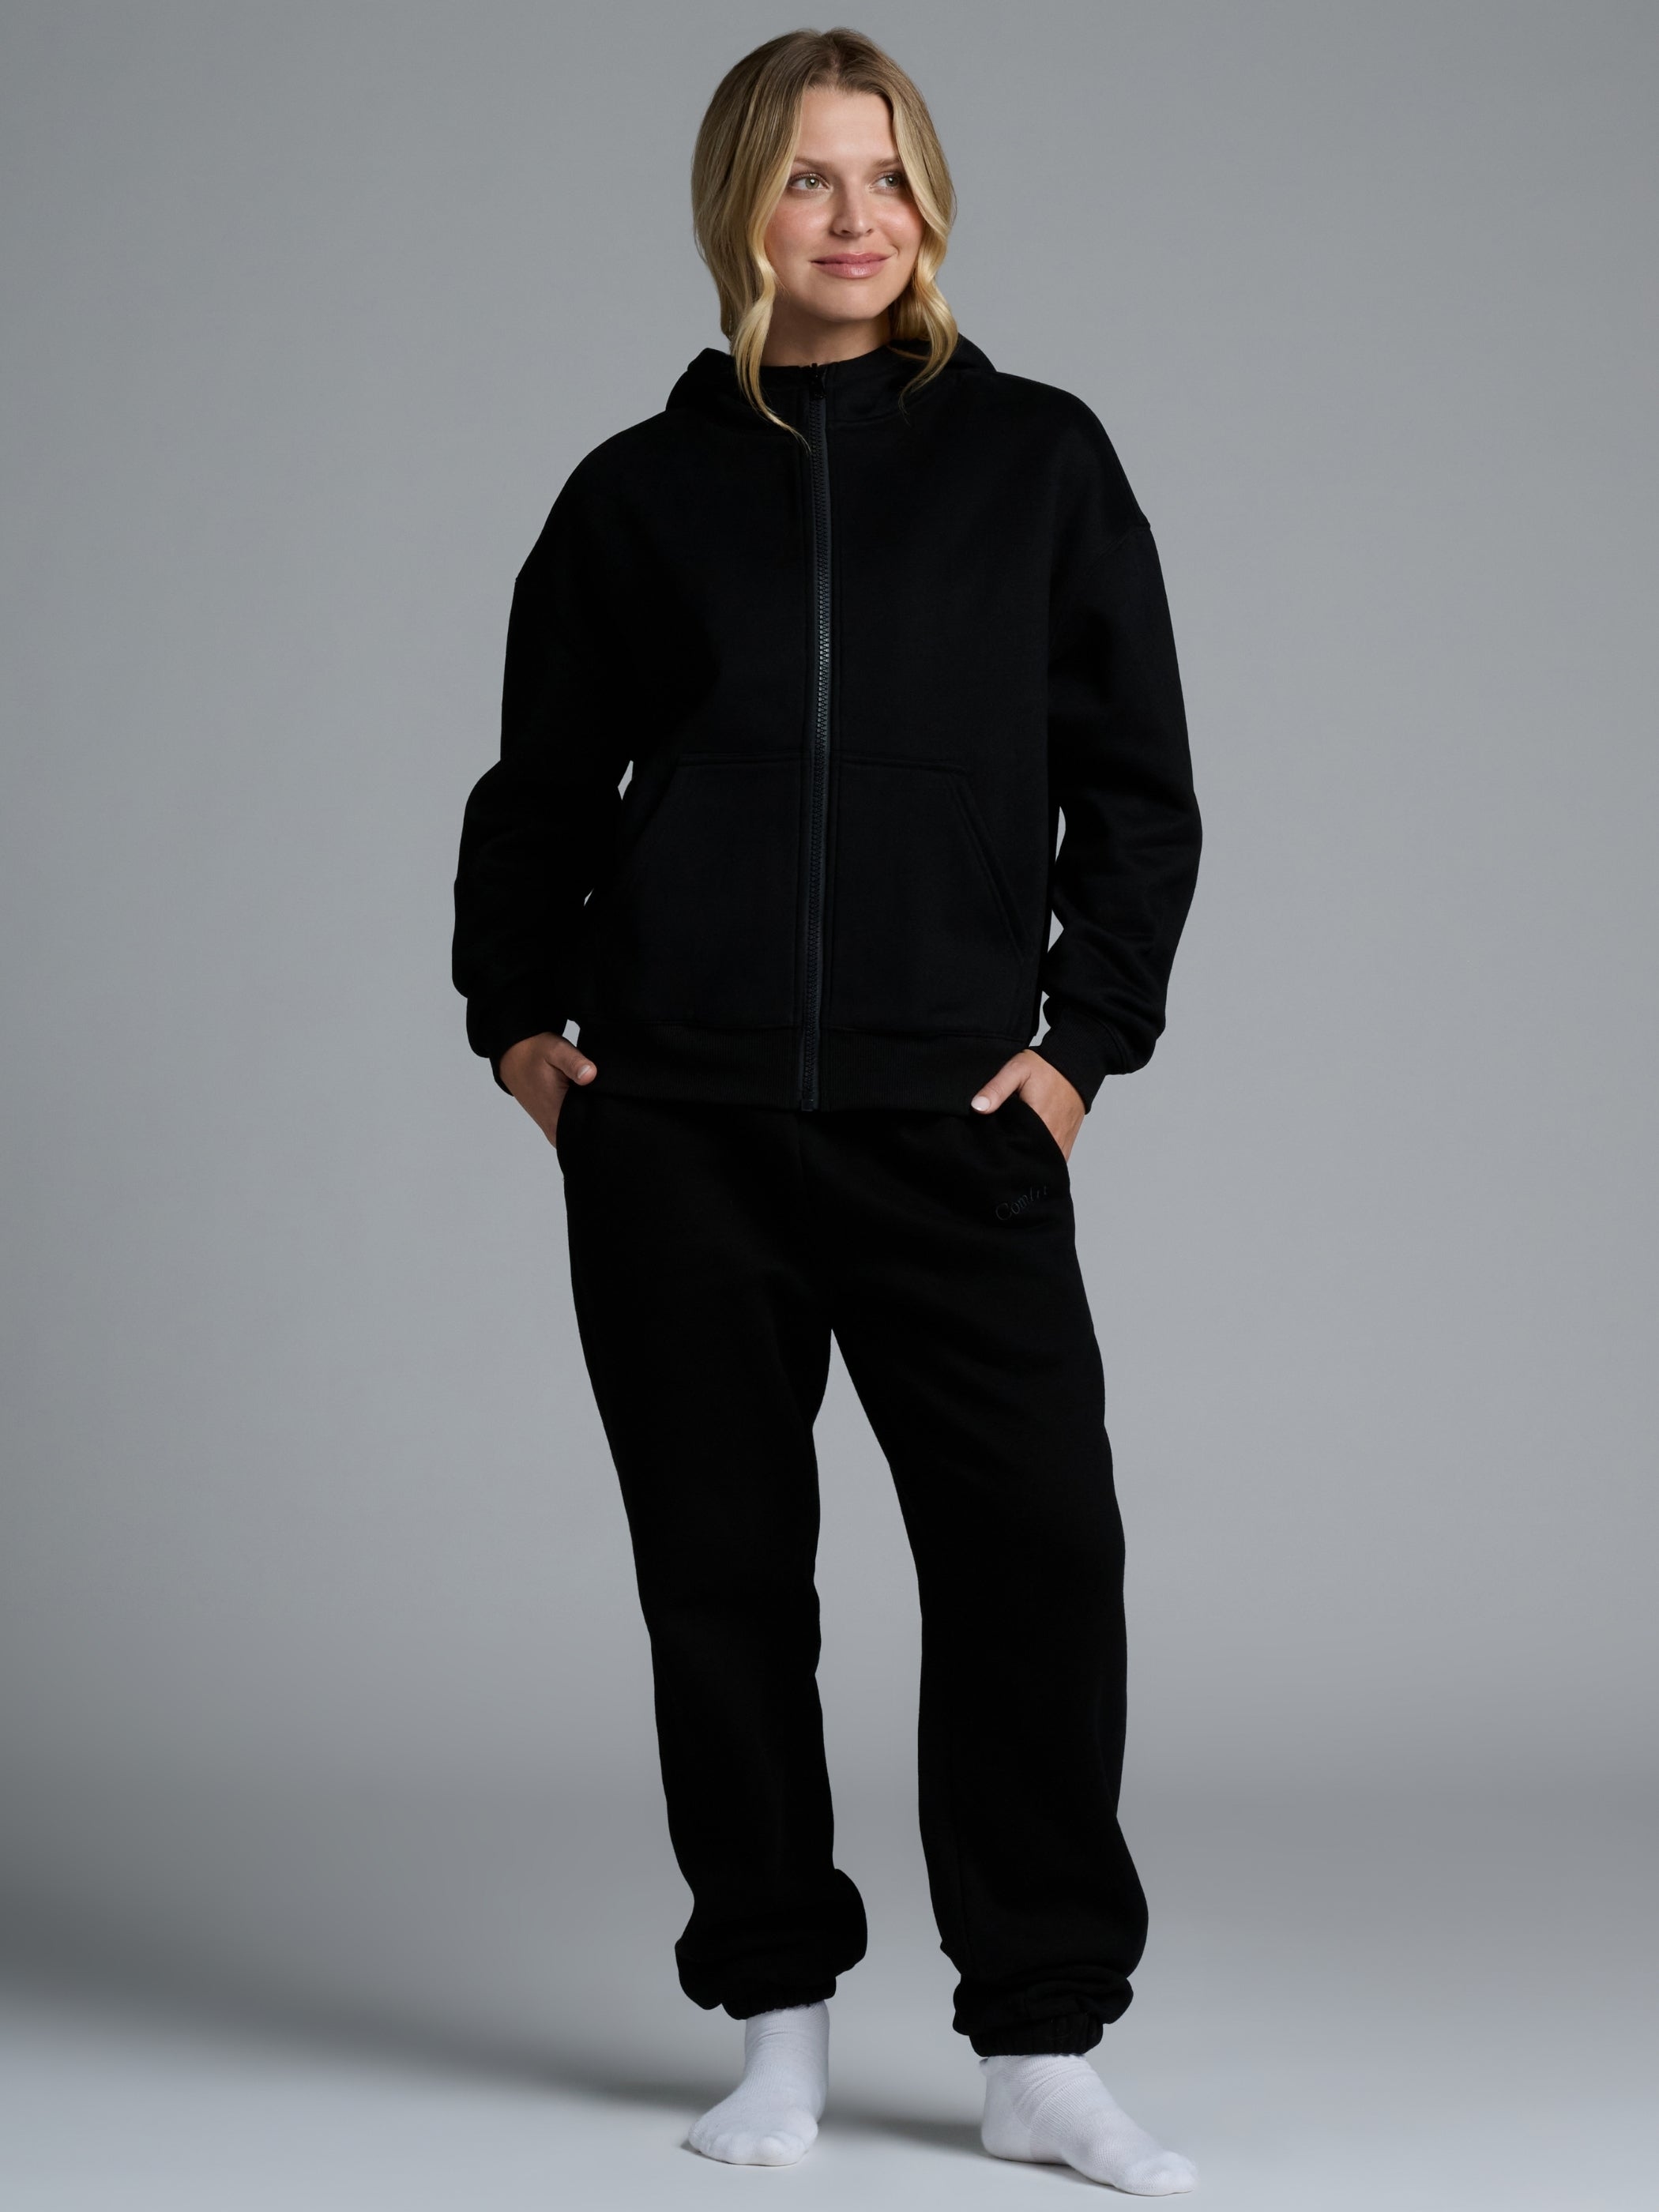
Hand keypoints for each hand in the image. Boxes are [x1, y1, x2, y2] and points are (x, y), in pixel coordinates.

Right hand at [499, 1032, 596, 1147]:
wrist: (513, 1058)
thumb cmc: (535, 1054)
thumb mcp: (555, 1050)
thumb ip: (574, 1063)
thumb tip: (590, 1075)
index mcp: (558, 1119)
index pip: (594, 1131)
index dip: (607, 1116)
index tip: (609, 1099)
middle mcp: (556, 1132)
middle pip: (590, 1134)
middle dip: (601, 1117)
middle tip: (602, 1094)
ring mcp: (554, 1132)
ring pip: (583, 1132)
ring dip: (590, 1116)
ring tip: (591, 1096)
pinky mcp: (554, 1127)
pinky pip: (575, 1129)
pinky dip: (582, 1116)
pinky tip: (584, 1100)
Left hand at [969, 1048, 1084, 1161]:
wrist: (1074, 1067)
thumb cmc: (1045, 1068)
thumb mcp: (1017, 1070)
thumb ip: (997, 1088)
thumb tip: (977, 1107)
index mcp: (1038, 1122)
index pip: (1013, 1148)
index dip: (998, 1149)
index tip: (989, 1143)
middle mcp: (1052, 1137)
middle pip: (1027, 1158)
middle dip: (1012, 1156)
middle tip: (999, 1144)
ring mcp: (1060, 1142)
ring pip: (1040, 1161)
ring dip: (1027, 1158)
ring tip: (1013, 1149)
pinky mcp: (1066, 1143)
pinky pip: (1052, 1159)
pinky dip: (1040, 1158)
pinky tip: (1028, 1150)